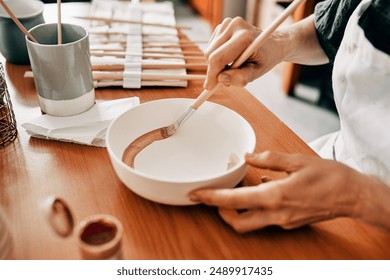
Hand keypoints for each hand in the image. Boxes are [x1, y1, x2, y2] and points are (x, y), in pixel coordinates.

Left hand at [190, 151, 389, 232]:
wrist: (354, 196)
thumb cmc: (330, 178)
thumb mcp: (297, 161)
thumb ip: (269, 159)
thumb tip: (249, 156)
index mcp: (275, 197)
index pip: (234, 201)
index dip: (212, 198)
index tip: (196, 195)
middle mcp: (276, 214)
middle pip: (237, 222)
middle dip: (220, 211)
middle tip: (213, 195)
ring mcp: (283, 221)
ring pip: (250, 223)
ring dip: (237, 209)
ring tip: (233, 190)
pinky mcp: (289, 222)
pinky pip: (265, 218)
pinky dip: (255, 206)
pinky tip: (259, 189)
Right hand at [203, 17, 284, 89]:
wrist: (273, 44)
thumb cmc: (265, 59)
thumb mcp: (256, 72)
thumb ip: (240, 77)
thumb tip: (221, 79)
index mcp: (244, 36)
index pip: (218, 57)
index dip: (212, 74)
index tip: (209, 87)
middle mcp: (234, 26)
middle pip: (211, 54)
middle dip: (214, 70)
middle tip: (223, 80)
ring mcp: (228, 23)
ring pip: (209, 50)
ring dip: (216, 63)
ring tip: (232, 67)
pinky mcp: (223, 25)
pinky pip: (211, 46)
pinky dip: (217, 56)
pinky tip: (230, 57)